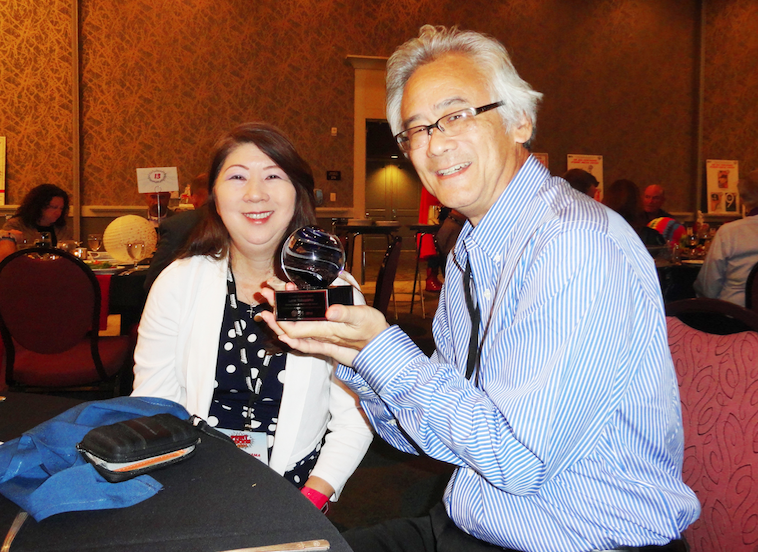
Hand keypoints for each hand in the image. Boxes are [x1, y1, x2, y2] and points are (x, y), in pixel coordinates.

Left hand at [257, 286, 388, 366]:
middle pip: (290, 329)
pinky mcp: (325, 340)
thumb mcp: (362, 316)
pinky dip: (292, 335)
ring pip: (294, 334)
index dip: (280, 316)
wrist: (380, 344)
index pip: (295, 327)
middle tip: (266, 294)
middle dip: (275, 312)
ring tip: (269, 305)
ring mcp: (322, 339)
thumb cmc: (372, 328)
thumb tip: (329, 311)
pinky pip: (304, 341)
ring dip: (280, 319)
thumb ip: (345, 313)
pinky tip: (284, 331)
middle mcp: (320, 336)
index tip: (273, 299)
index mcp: (326, 330)